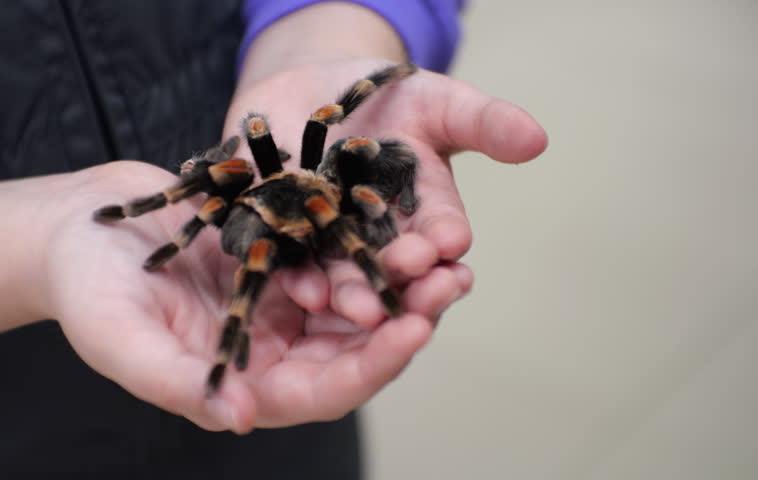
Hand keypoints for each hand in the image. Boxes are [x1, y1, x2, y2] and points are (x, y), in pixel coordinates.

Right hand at [42, 160, 455, 433]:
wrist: (77, 227)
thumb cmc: (86, 290)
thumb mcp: (120, 338)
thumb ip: (178, 383)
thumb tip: (242, 420)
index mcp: (243, 380)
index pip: (323, 390)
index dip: (371, 366)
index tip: (412, 331)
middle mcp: (271, 346)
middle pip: (353, 345)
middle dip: (405, 319)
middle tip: (449, 283)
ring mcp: (277, 298)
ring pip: (354, 297)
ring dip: (398, 278)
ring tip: (443, 250)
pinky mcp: (278, 252)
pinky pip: (332, 250)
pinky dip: (364, 238)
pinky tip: (398, 214)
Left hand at [224, 58, 546, 341]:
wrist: (313, 89)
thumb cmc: (387, 97)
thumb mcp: (437, 102)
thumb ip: (482, 122)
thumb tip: (537, 139)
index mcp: (426, 213)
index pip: (442, 232)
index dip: (445, 238)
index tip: (450, 242)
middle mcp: (383, 240)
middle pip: (396, 268)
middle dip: (402, 277)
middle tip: (407, 281)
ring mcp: (332, 245)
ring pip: (346, 278)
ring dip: (354, 295)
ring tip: (361, 308)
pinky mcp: (285, 242)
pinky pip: (292, 265)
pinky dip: (298, 279)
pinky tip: (305, 291)